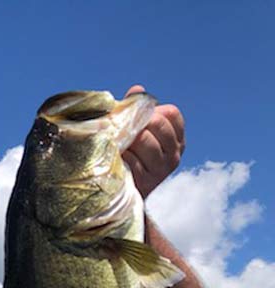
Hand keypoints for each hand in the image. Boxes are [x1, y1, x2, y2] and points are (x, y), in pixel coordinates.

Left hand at [123, 84, 184, 199]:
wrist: (125, 194)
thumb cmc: (130, 157)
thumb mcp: (137, 133)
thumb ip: (137, 111)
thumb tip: (137, 89)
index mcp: (177, 139)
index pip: (172, 113)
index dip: (152, 110)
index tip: (137, 117)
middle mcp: (174, 154)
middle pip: (158, 124)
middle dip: (137, 122)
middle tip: (123, 127)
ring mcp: (161, 169)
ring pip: (144, 140)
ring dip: (126, 138)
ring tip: (117, 142)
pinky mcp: (146, 182)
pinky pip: (131, 159)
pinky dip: (120, 155)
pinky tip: (115, 156)